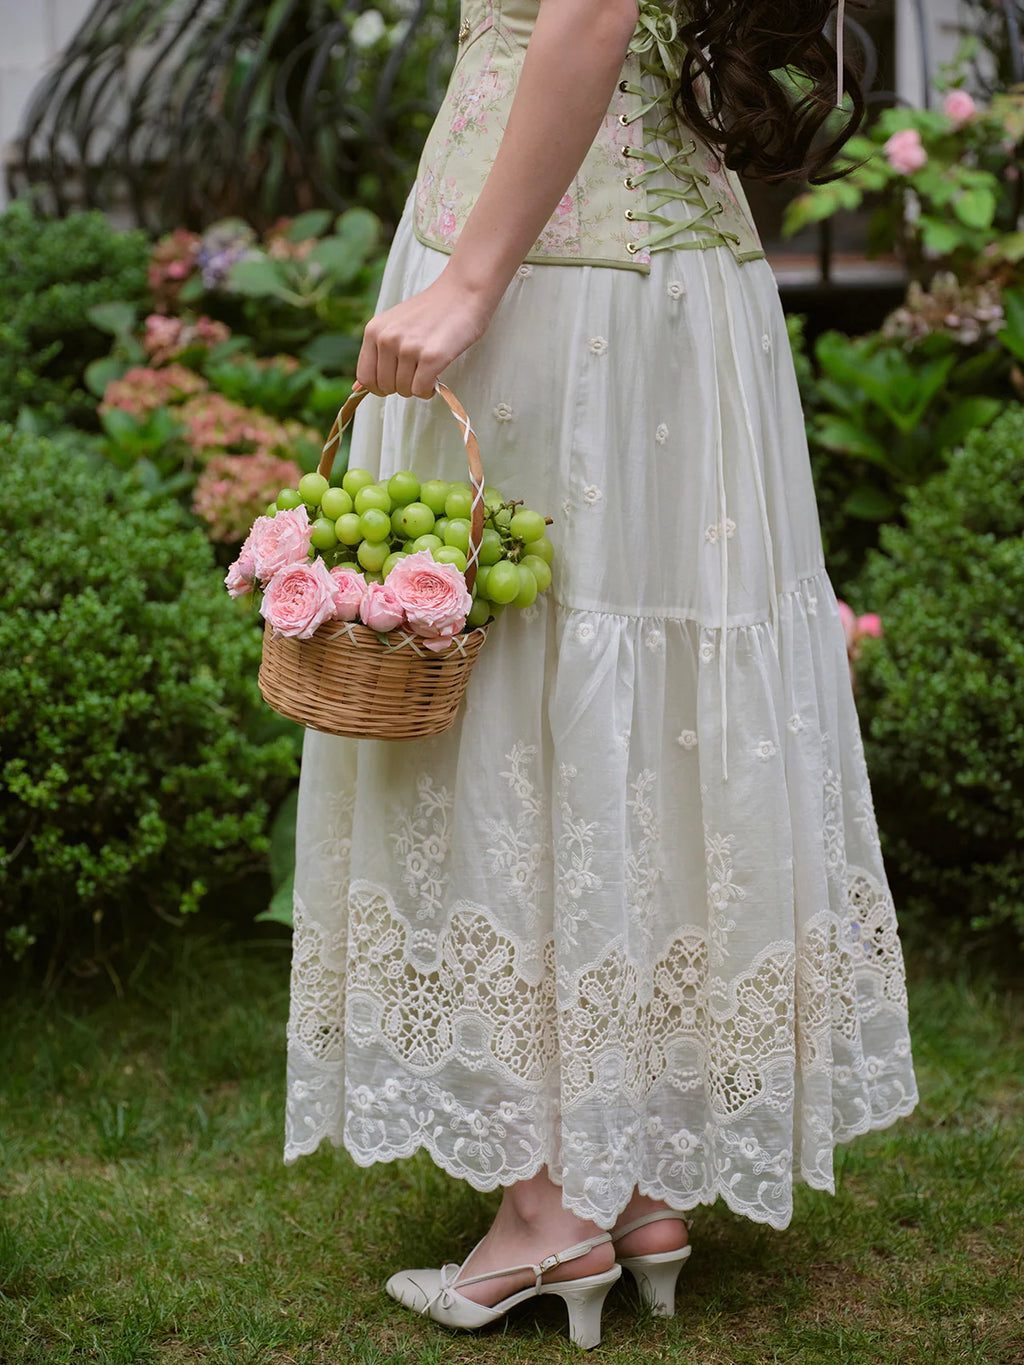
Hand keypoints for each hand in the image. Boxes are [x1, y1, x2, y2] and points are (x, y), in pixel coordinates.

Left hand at [355, 272, 494, 398]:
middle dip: (401, 387)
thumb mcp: (395, 325)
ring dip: (418, 388)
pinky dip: (429, 391)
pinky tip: (436, 378)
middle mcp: (387, 339)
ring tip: (429, 370)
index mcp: (374, 330)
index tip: (395, 382)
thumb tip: (356, 390)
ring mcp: (408, 348)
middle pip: (385, 387)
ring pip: (404, 391)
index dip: (379, 387)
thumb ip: (376, 354)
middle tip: (417, 372)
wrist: (463, 292)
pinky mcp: (431, 357)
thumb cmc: (431, 311)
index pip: (365, 377)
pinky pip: (421, 390)